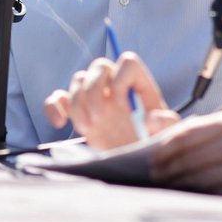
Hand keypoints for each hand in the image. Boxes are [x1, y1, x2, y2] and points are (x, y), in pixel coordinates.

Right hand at [44, 52, 177, 148]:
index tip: (121, 104)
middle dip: (95, 91)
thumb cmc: (154, 141)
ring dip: (77, 103)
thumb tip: (150, 117)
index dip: (121, 79)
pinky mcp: (76, 111)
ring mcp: (93, 96)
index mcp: (138, 83)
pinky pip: (57, 98)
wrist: (135, 158)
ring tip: (87, 128)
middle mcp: (114, 84)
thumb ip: (167, 124)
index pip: (128, 62)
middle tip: (98, 118)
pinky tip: (60, 123)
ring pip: (78, 80)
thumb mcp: (168, 134)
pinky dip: (54, 107)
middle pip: (99, 66)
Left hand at [149, 110, 221, 198]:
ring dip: (177, 184)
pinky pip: (210, 193)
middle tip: (154, 175)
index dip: (165, 148)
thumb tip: (170, 140)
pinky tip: (189, 194)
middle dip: (166, 168)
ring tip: (168, 186)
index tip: (154, 157)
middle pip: (185, 158)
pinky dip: (197, 194)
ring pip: (194, 177)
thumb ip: (211, 130)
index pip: (185, 135)